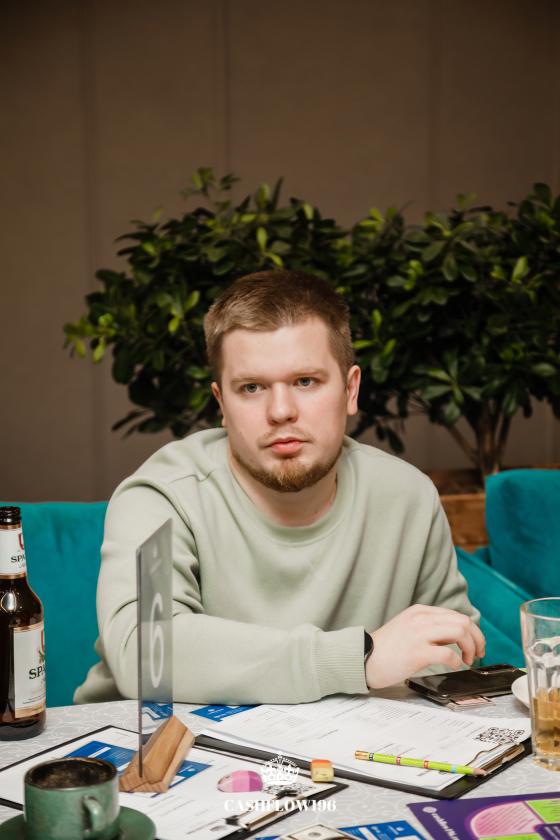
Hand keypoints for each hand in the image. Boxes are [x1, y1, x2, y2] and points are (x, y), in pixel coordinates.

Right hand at [365, 604, 485, 689]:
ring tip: (468, 659)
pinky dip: (457, 661)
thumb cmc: (385, 648)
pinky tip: (455, 666)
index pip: (457, 615)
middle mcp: (421, 619)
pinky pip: (448, 654)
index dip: (473, 631)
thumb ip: (429, 628)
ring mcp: (419, 634)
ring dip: (471, 648)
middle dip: (477, 638)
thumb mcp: (408, 628)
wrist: (363, 658)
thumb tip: (454, 637)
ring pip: (460, 633)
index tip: (476, 644)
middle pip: (463, 622)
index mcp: (420, 612)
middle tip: (478, 653)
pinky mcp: (417, 652)